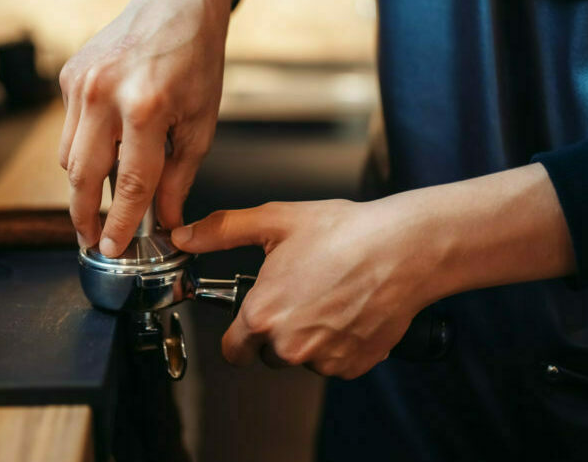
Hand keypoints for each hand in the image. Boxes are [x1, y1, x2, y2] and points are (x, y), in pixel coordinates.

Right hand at [59, 0, 241, 255]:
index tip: (114, 249)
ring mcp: (80, 82)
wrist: (177, 3)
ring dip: (81, 186)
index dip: (121, 224)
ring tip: (98, 206)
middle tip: (92, 239)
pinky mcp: (68, 75)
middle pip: (82, 176)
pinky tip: (104, 152)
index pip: (128, 183)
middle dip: (85, 215)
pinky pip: (69, 129)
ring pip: (68, 156)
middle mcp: (104, 93)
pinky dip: (84, 149)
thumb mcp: (200, 124)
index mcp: (145, 106)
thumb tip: (163, 220)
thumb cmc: (196, 61)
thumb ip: (178, 177)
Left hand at [171, 163, 574, 378]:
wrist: (403, 249)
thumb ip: (221, 231)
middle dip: (278, 332)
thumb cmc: (344, 232)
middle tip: (300, 295)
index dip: (241, 334)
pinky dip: (339, 343)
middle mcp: (289, 345)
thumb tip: (184, 236)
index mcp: (263, 314)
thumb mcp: (274, 221)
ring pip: (304, 359)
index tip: (254, 320)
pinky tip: (349, 310)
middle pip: (268, 355)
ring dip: (310, 338)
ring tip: (329, 296)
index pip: (232, 350)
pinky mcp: (353, 365)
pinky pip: (335, 362)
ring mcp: (323, 359)